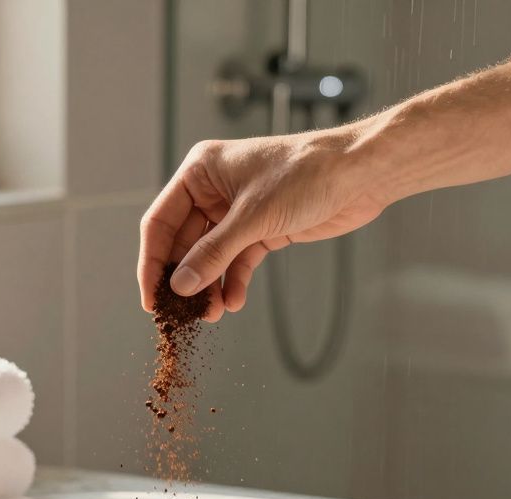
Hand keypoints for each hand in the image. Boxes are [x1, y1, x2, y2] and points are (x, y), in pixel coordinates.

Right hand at [137, 128, 392, 320]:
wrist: (359, 174)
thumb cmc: (305, 175)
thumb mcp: (253, 217)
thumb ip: (213, 254)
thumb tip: (179, 286)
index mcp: (200, 172)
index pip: (161, 222)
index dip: (152, 263)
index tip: (151, 300)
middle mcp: (213, 190)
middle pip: (183, 243)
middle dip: (185, 280)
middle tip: (183, 315)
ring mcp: (237, 211)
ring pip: (210, 256)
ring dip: (209, 286)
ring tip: (212, 314)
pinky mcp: (261, 229)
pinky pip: (237, 261)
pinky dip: (234, 282)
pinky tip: (234, 302)